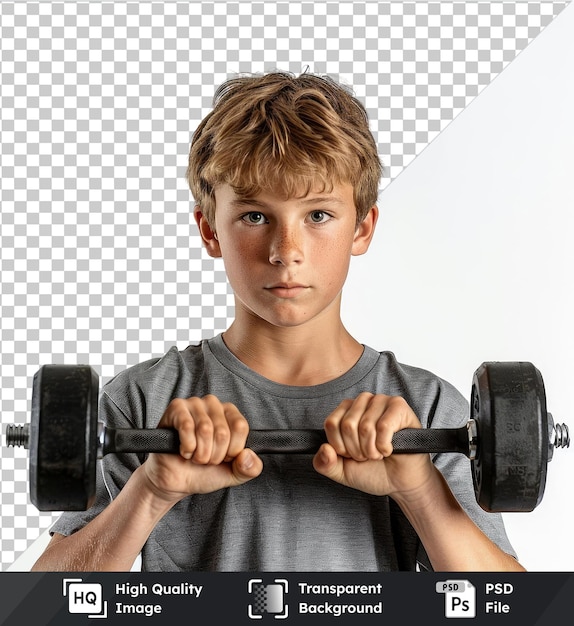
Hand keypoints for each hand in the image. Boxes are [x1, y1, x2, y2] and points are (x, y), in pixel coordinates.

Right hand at [141, 395, 262, 502]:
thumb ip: (249, 468)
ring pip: (205, 430)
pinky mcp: (176, 408)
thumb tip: (249, 455)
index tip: (223, 457)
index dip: (232, 450)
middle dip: (214, 455)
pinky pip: (187, 427)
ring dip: (199, 453)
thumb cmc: (204, 472)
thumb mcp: (233, 474)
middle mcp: (214, 404)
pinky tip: (183, 451)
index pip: (241, 427)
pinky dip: (186, 447)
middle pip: (223, 432)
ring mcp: (194, 403)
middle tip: (205, 459)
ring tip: (194, 456)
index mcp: (231, 413)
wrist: (176, 482)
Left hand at [313, 392, 435, 498]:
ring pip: (366, 426)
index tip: (353, 455)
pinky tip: (390, 449)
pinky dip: (385, 445)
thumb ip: (324, 463)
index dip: (341, 447)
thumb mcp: (341, 471)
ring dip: (372, 450)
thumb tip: (324, 449)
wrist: (401, 483)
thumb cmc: (373, 471)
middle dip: (358, 450)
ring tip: (379, 453)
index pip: (331, 423)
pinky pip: (384, 426)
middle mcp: (362, 401)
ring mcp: (381, 401)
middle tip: (369, 455)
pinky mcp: (399, 406)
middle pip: (348, 424)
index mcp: (345, 411)